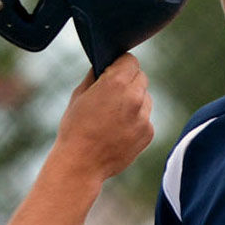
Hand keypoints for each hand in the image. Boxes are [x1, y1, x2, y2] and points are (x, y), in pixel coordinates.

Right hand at [54, 52, 153, 184]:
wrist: (82, 163)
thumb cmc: (75, 128)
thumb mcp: (79, 95)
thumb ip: (96, 76)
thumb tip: (105, 64)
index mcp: (116, 83)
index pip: (131, 60)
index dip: (121, 64)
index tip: (114, 71)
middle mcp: (135, 97)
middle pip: (141, 78)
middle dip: (129, 81)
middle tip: (113, 93)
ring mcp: (144, 116)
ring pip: (146, 98)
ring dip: (135, 101)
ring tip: (114, 115)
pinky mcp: (148, 133)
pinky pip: (146, 118)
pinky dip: (136, 121)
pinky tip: (119, 130)